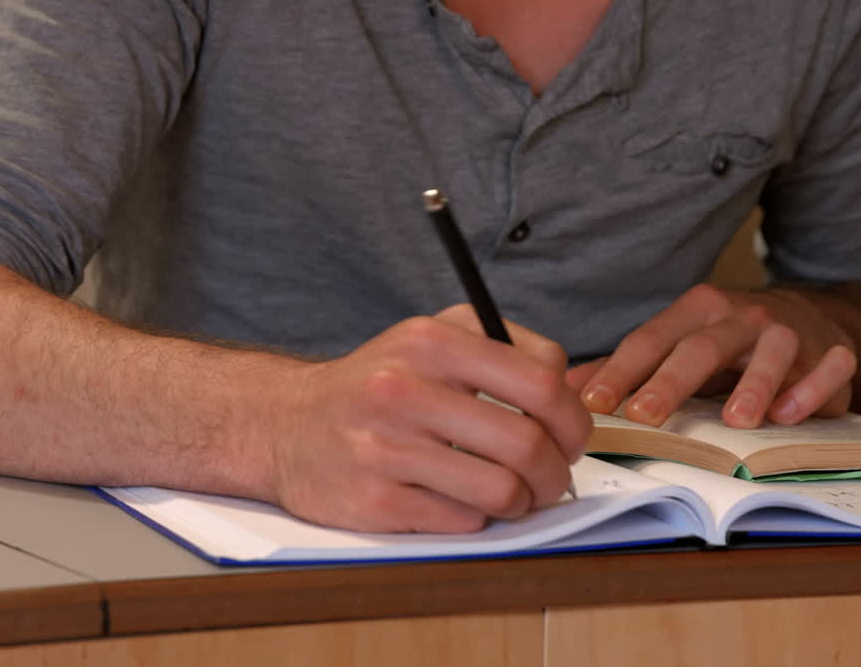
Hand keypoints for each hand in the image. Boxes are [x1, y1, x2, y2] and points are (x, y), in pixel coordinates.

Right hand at [267, 305, 590, 533]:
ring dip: (521, 502)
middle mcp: (403, 390)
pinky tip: (458, 500)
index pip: (541, 384)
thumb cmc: (376, 386)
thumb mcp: (431, 338)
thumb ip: (505, 350)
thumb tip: (571, 391)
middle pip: (528, 444)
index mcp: (430, 342)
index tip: (571, 436)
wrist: (286, 424)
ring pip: (501, 492)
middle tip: (553, 479)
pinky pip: (462, 522)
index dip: (574, 419)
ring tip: (510, 494)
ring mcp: (385, 449)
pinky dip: (475, 518)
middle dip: (557, 473)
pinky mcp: (373, 503)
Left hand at [568, 284, 857, 429]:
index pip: (650, 340)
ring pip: (772, 353)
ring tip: (737, 421)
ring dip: (755, 385)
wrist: (807, 318)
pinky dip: (814, 389)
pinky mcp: (831, 351)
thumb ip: (628, 367)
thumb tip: (569, 389)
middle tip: (646, 414)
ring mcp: (789, 331)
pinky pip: (829, 366)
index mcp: (696, 310)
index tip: (593, 405)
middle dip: (671, 382)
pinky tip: (792, 415)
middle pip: (702, 348)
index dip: (620, 372)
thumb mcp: (678, 344)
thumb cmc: (728, 342)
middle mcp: (740, 315)